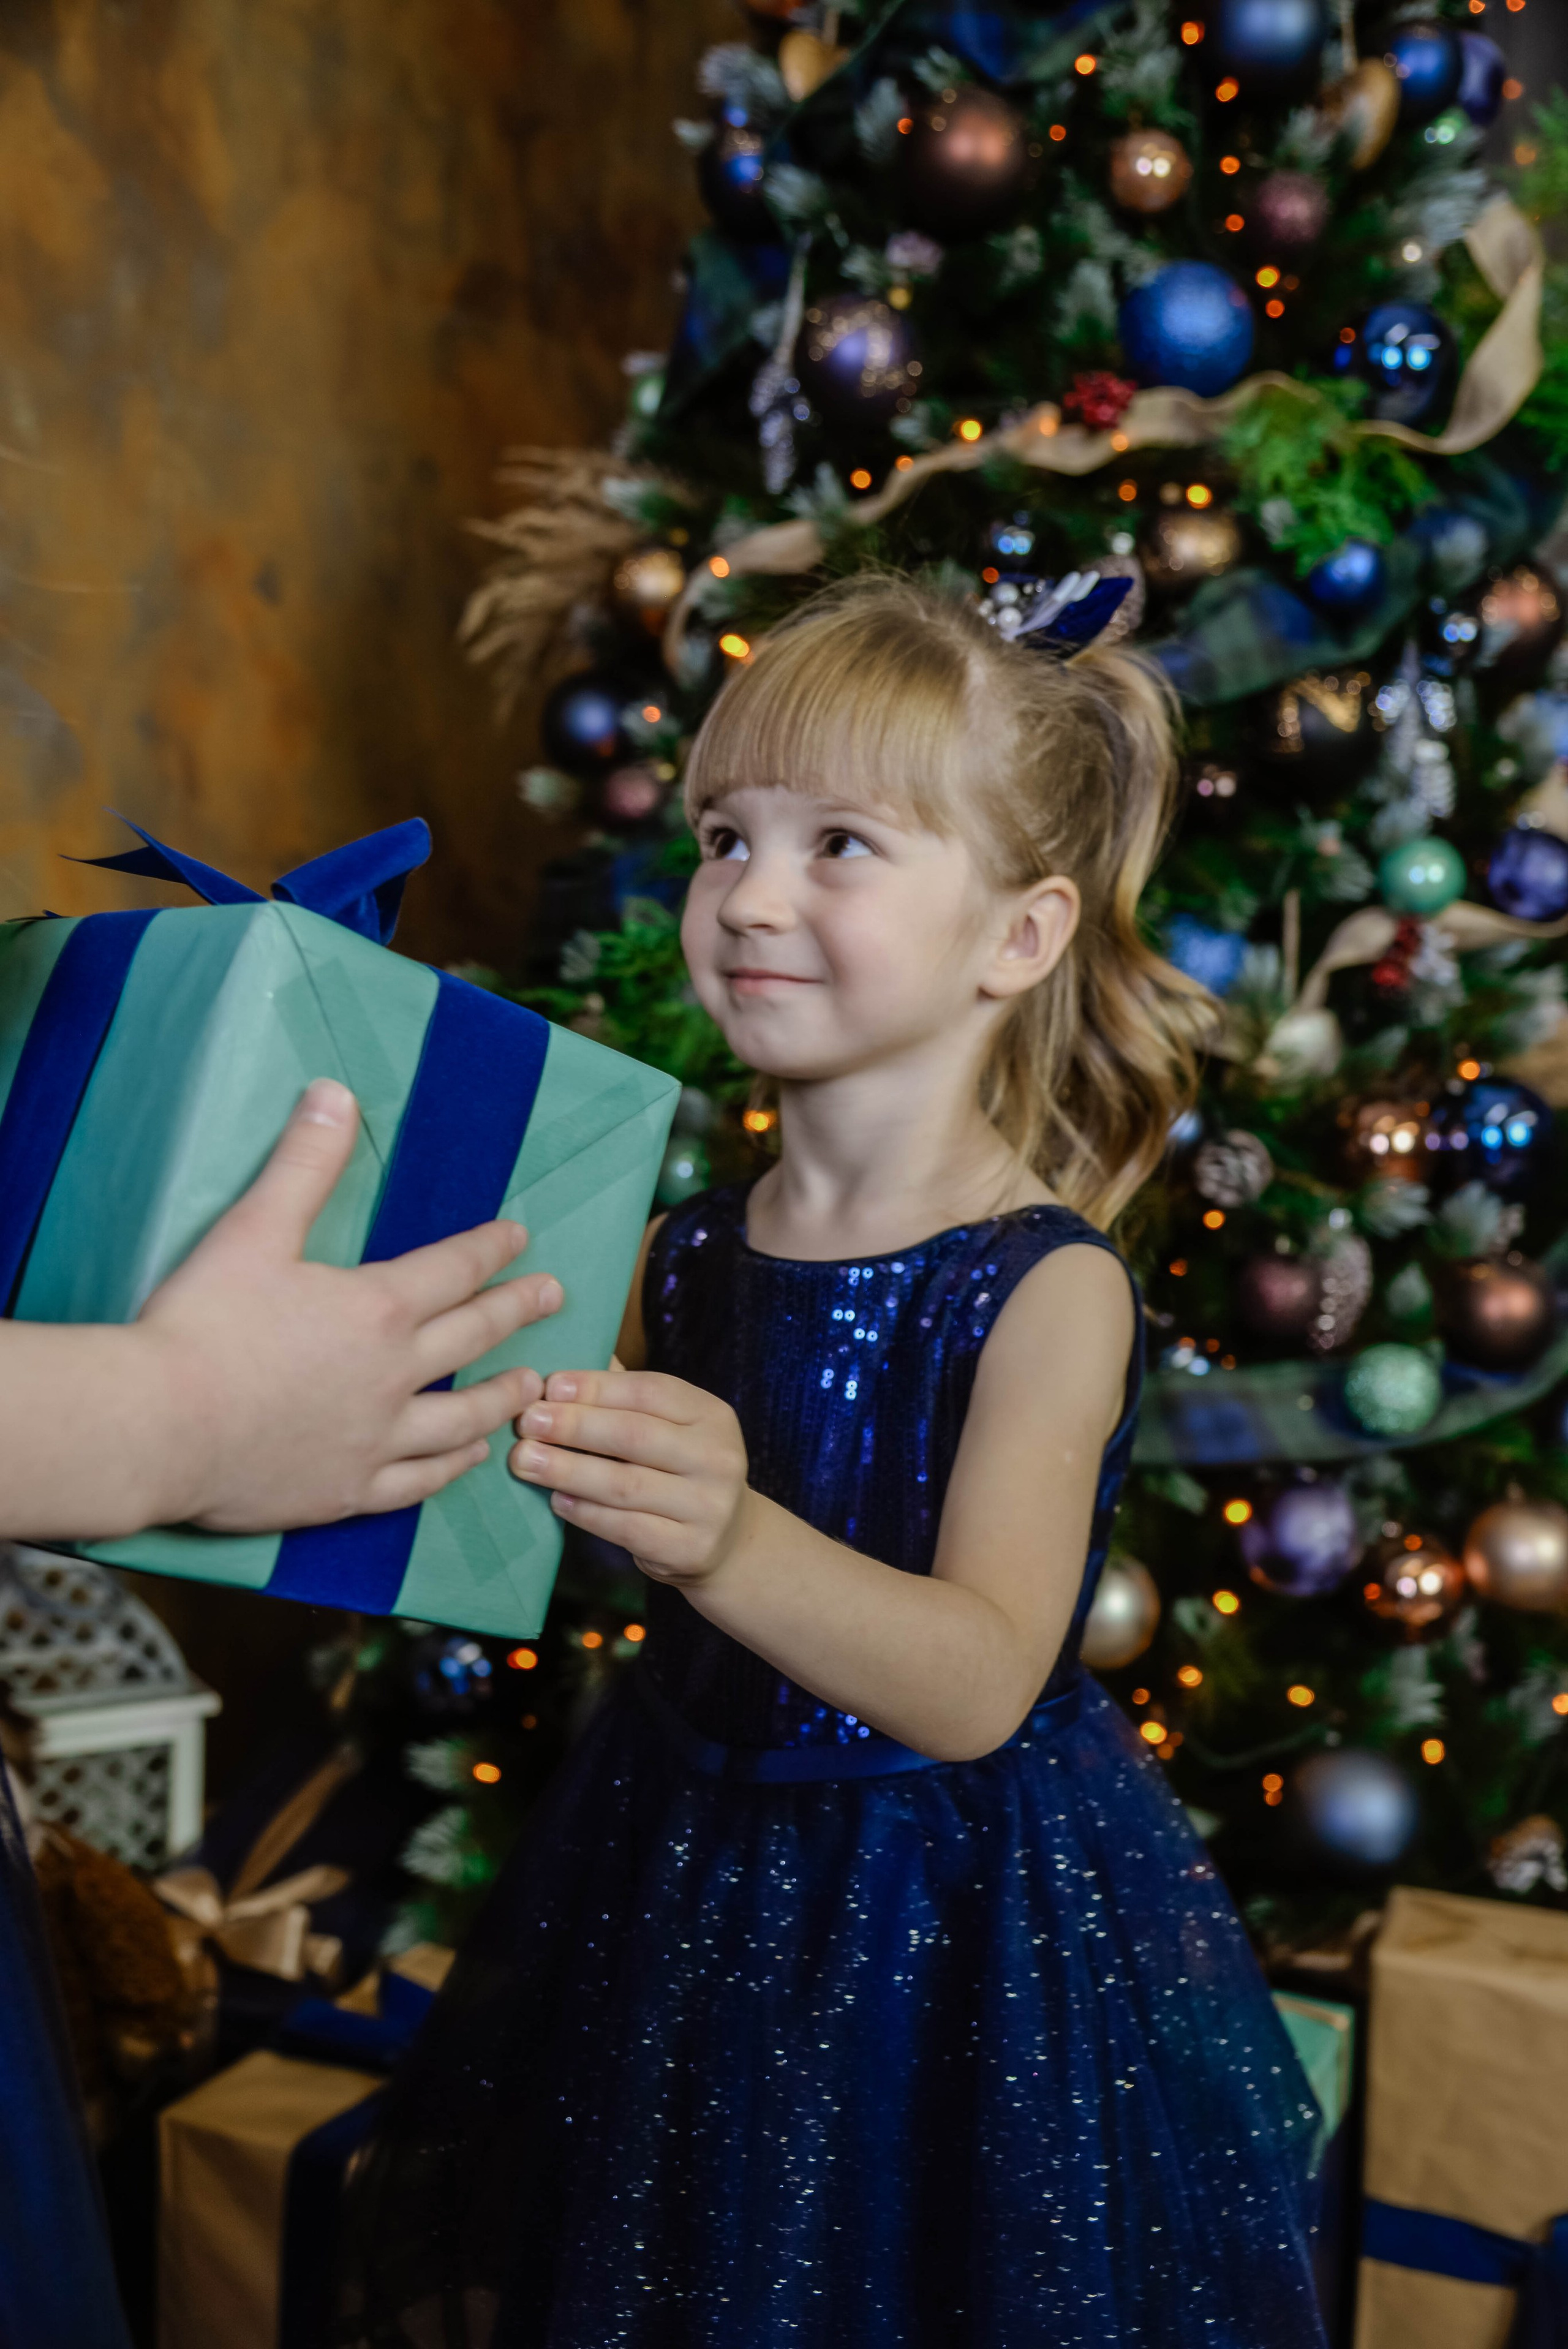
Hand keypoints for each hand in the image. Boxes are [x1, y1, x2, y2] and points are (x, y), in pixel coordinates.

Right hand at [140, 1078, 562, 1530]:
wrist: (157, 1427)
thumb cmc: (201, 1326)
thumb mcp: (253, 1230)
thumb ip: (303, 1164)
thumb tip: (335, 1094)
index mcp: (377, 1309)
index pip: (454, 1269)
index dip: (490, 1248)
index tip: (519, 1237)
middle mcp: (393, 1376)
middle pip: (473, 1336)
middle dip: (517, 1310)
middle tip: (554, 1296)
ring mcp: (375, 1439)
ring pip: (461, 1417)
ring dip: (501, 1395)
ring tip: (530, 1384)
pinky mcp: (348, 1491)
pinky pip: (419, 1482)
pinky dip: (451, 1467)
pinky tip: (467, 1457)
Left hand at [509, 1369, 750, 1584]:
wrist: (726, 1540)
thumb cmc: (678, 1470)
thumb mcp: (670, 1426)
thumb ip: (625, 1396)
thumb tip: (563, 1361)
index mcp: (712, 1414)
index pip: (651, 1391)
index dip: (596, 1387)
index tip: (548, 1385)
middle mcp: (718, 1457)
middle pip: (634, 1435)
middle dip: (573, 1426)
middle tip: (526, 1421)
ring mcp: (708, 1506)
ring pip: (625, 1485)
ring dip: (567, 1471)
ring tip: (525, 1460)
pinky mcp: (690, 1549)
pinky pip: (626, 1528)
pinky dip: (586, 1513)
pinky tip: (556, 1500)